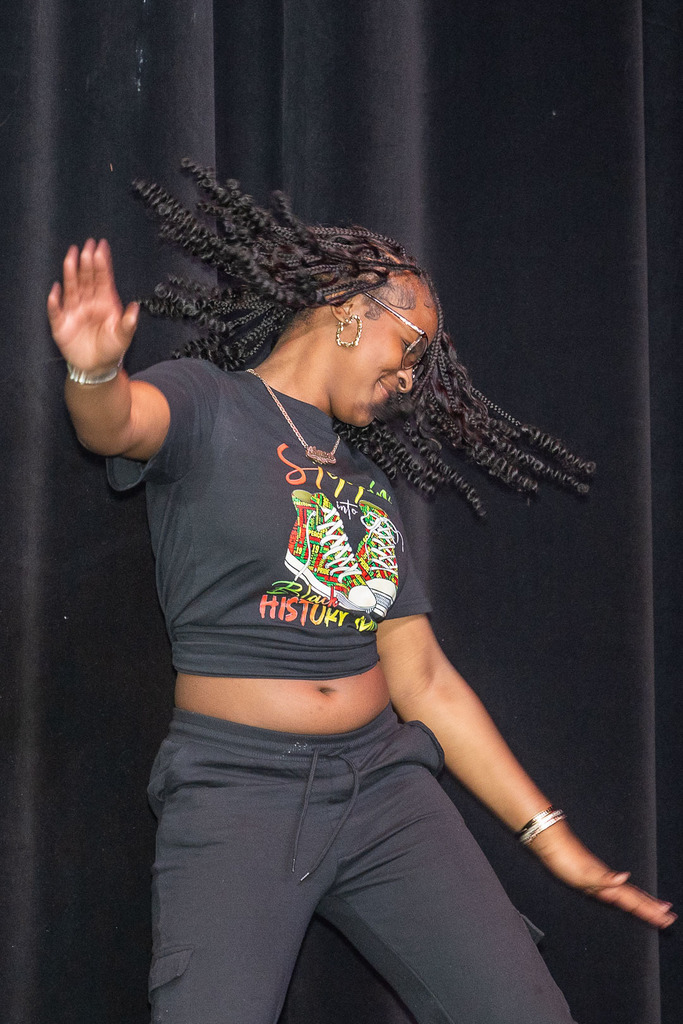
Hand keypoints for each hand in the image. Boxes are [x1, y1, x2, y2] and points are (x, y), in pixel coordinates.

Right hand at [47, 238, 138, 374]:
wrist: (97, 367)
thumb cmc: (112, 349)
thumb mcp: (124, 337)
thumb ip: (128, 323)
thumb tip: (136, 307)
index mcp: (104, 302)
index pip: (102, 279)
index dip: (101, 263)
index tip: (101, 247)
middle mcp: (88, 302)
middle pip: (86, 279)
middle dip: (86, 262)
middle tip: (86, 245)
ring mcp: (74, 311)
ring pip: (71, 288)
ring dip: (70, 273)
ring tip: (71, 256)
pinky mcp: (61, 324)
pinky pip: (56, 311)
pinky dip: (55, 302)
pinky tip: (56, 290)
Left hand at [528, 820, 675, 928]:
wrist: (550, 843)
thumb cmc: (565, 858)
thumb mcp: (585, 873)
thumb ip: (606, 878)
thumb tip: (627, 877)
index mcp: (609, 884)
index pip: (634, 900)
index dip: (650, 910)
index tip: (667, 919)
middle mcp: (607, 881)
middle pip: (634, 897)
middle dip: (652, 908)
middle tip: (670, 918)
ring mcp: (600, 878)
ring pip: (626, 893)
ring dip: (641, 902)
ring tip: (654, 907)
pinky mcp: (591, 876)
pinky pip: (613, 889)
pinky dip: (623, 892)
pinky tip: (624, 888)